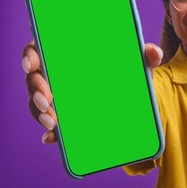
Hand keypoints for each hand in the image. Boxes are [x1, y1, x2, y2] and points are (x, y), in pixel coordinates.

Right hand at [22, 40, 162, 143]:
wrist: (132, 100)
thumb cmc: (127, 76)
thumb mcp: (138, 66)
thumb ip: (146, 56)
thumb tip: (154, 52)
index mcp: (69, 56)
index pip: (40, 50)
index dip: (30, 56)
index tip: (32, 65)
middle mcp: (59, 75)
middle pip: (35, 79)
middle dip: (36, 89)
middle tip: (48, 101)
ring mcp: (59, 97)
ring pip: (37, 102)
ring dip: (39, 112)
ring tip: (53, 122)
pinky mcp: (65, 117)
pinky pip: (51, 125)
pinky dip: (50, 133)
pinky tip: (53, 137)